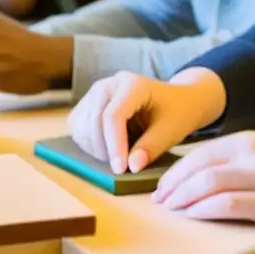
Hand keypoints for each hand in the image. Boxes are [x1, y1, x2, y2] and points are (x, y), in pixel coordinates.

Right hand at [69, 68, 225, 174]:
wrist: (176, 101)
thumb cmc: (176, 113)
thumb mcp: (171, 131)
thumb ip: (151, 147)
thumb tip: (132, 167)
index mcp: (133, 84)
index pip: (113, 115)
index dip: (114, 145)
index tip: (120, 169)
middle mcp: (110, 84)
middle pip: (94, 120)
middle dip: (104, 149)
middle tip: (122, 167)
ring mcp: (96, 92)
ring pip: (81, 125)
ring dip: (95, 147)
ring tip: (119, 155)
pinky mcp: (88, 104)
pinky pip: (77, 127)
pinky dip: (88, 143)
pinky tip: (108, 148)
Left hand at [153, 134, 254, 228]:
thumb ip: (231, 159)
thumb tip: (192, 175)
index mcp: (246, 140)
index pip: (199, 153)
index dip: (176, 171)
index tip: (162, 186)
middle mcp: (251, 154)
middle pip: (199, 168)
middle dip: (173, 186)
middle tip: (160, 201)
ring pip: (208, 184)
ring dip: (183, 198)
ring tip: (172, 209)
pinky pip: (227, 204)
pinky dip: (203, 210)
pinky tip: (193, 215)